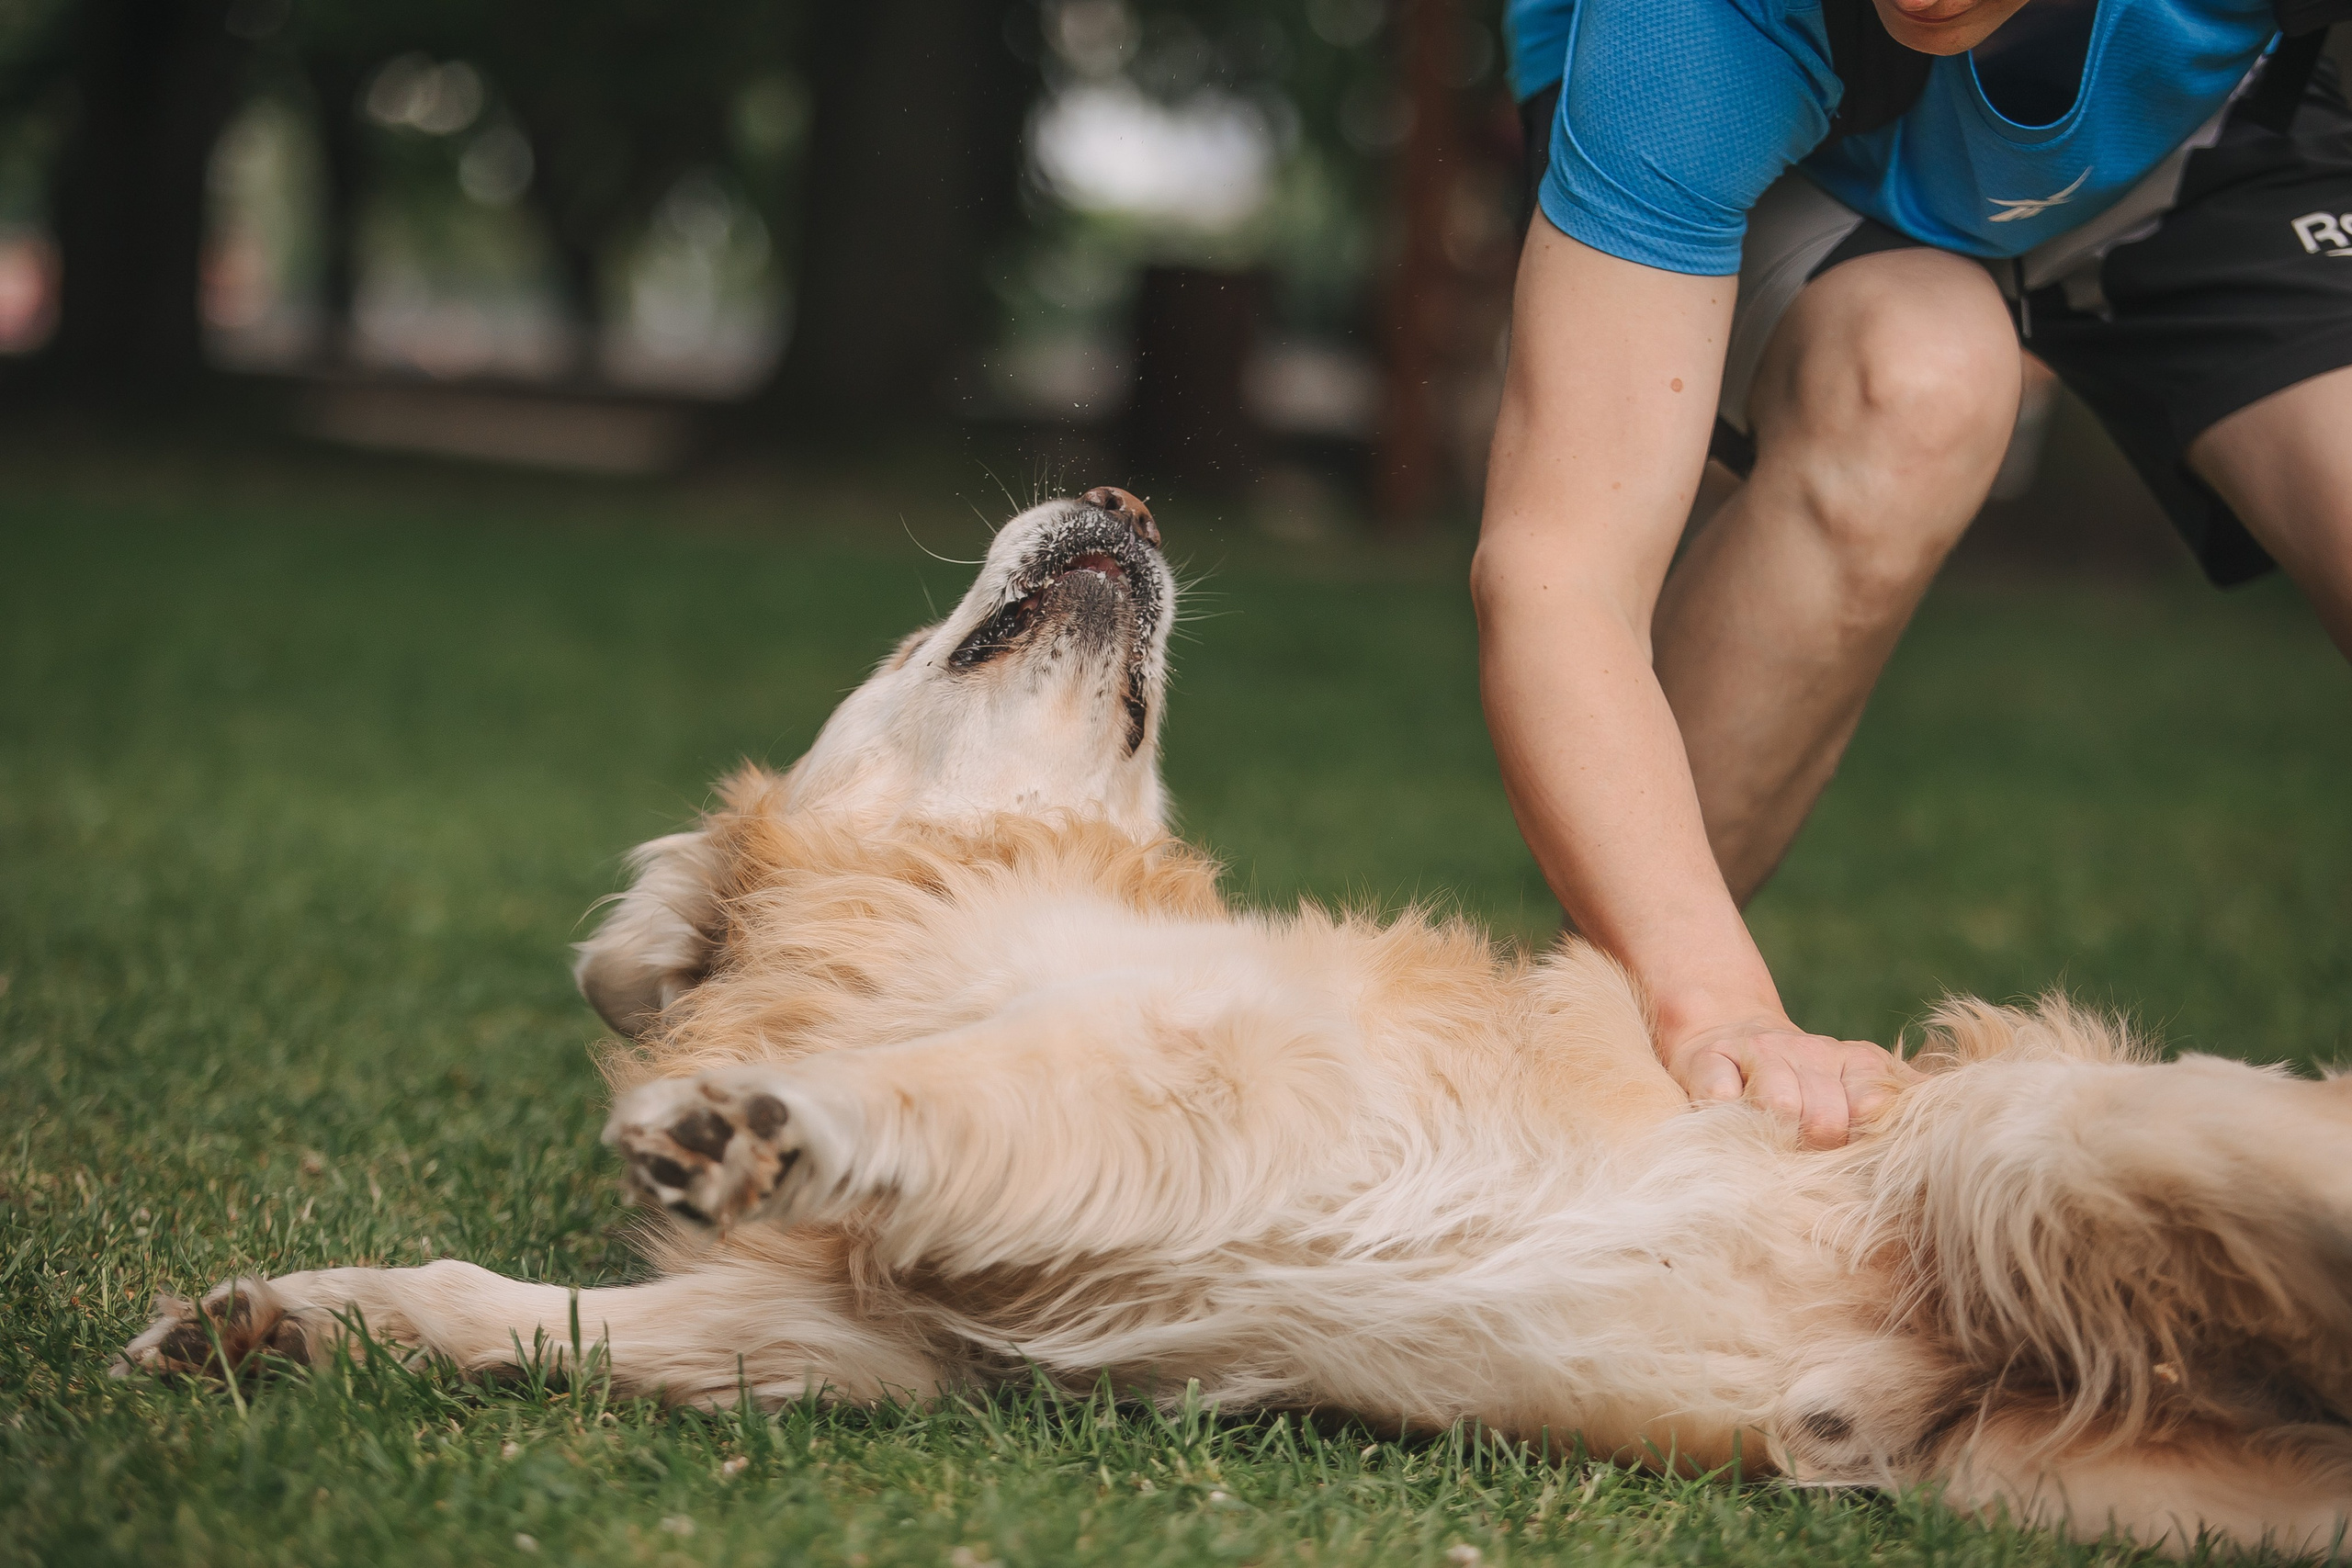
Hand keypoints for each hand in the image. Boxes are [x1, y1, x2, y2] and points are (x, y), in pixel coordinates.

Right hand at [1661, 1014, 1914, 1147]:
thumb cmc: (1806, 1080)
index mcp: (1858, 1061)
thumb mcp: (1862, 1082)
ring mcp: (1758, 1054)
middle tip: (1803, 1161)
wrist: (1726, 1027)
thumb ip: (1906, 1100)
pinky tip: (1727, 1121)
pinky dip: (1724, 1114)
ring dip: (1771, 1136)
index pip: (1873, 1106)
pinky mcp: (1707, 1060)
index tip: (1853, 1160)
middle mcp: (1810, 1052)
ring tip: (1768, 1147)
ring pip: (1777, 1105)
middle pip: (1824, 1119)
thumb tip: (1961, 1117)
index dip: (1863, 1144)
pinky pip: (1719, 1096)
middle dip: (1815, 1150)